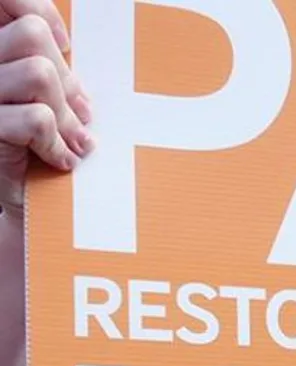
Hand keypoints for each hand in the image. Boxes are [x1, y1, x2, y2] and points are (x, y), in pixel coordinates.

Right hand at [0, 1, 93, 214]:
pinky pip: (35, 119)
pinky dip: (57, 143)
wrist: (7, 207)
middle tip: (79, 115)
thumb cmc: (22, 151)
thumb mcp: (31, 100)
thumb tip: (68, 56)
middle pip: (30, 35)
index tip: (63, 44)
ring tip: (73, 139)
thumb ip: (40, 70)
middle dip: (65, 77)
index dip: (38, 9)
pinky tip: (59, 161)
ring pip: (38, 73)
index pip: (6, 0)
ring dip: (66, 113)